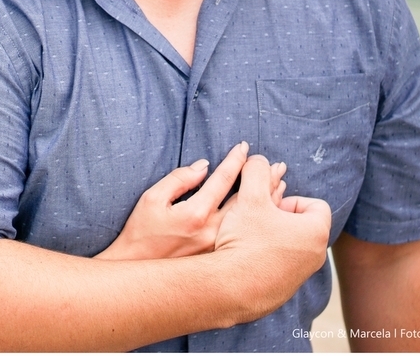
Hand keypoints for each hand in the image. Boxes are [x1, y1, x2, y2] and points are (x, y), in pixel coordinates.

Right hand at [96, 142, 287, 259]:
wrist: (137, 272)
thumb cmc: (141, 236)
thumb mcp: (151, 199)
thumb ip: (178, 180)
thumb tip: (203, 167)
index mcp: (196, 213)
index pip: (223, 179)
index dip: (235, 161)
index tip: (245, 147)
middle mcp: (213, 231)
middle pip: (246, 199)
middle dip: (262, 179)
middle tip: (277, 164)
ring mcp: (220, 248)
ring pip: (254, 220)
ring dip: (268, 200)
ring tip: (282, 183)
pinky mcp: (222, 262)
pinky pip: (251, 238)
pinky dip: (265, 224)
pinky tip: (274, 216)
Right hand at [211, 155, 330, 319]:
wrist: (231, 288)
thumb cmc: (246, 241)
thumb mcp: (250, 196)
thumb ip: (256, 170)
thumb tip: (257, 159)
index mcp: (316, 231)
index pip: (314, 204)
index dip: (289, 198)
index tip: (268, 204)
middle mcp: (316, 256)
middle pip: (301, 224)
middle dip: (277, 217)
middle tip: (255, 218)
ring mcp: (301, 275)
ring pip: (290, 245)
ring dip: (270, 236)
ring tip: (246, 235)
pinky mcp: (285, 290)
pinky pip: (280, 265)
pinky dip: (264, 257)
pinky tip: (244, 256)